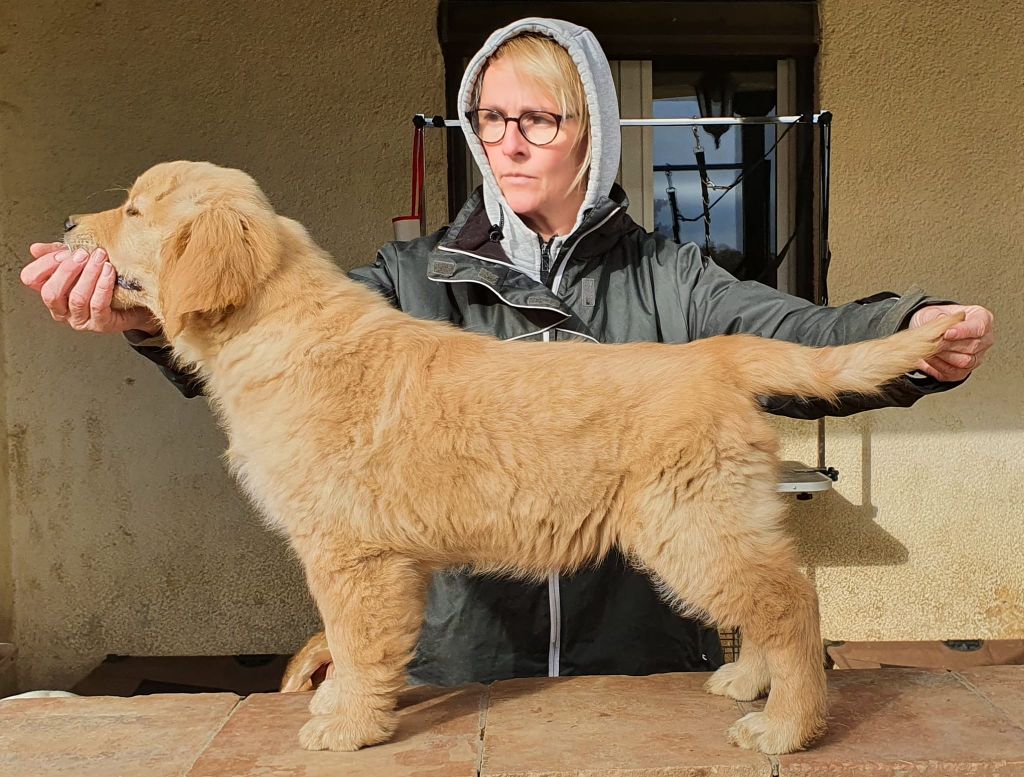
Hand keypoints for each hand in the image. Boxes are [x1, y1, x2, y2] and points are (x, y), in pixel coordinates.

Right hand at [21, 242, 159, 334]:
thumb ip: (59, 255)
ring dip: (88, 275)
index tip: (64, 251)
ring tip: (100, 258)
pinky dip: (103, 286)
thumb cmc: (103, 283)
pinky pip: (98, 305)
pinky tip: (108, 271)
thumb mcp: (80, 264)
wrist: (134, 303)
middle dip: (67, 270)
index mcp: (51, 292)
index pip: (31, 279)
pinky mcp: (100, 324)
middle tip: (83, 253)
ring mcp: (80, 320)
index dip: (45, 263)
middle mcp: (61, 310)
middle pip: (51, 292)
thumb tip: (36, 248)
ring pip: (77, 298)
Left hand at [909, 304, 993, 381]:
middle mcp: (984, 339)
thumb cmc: (934, 320)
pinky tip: (931, 358)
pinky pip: (954, 372)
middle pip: (972, 346)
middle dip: (948, 345)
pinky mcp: (965, 370)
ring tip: (930, 349)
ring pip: (964, 361)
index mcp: (982, 319)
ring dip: (943, 356)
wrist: (928, 334)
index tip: (947, 333)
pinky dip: (939, 367)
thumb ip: (937, 316)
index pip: (978, 327)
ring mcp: (977, 356)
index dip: (962, 332)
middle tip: (932, 341)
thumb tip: (942, 320)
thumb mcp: (932, 312)